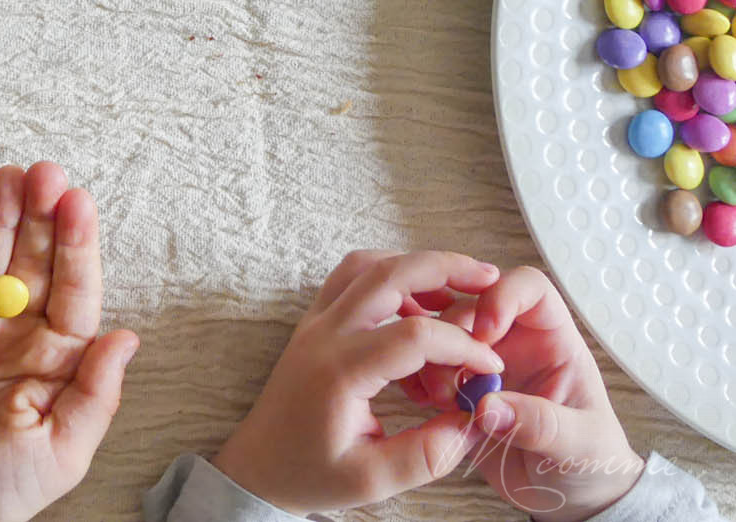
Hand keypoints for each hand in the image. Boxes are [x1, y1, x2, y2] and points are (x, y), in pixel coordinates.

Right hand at [0, 162, 139, 521]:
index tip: (78, 203)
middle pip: (32, 261)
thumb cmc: (2, 488)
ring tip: (7, 180)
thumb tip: (128, 337)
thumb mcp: (63, 450)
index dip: (76, 245)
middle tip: (43, 173)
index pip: (73, 288)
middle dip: (39, 216)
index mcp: (58, 355)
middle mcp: (17, 330)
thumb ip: (94, 393)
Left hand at [211, 250, 504, 515]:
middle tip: (489, 277)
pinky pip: (349, 278)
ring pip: (364, 266)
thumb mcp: (371, 480)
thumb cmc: (308, 474)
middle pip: (386, 275)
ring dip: (413, 266)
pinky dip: (388, 275)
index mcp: (339, 371)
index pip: (412, 335)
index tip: (489, 366)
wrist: (257, 466)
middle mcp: (323, 335)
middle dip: (443, 268)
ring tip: (456, 290)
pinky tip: (418, 305)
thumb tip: (473, 421)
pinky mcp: (313, 323)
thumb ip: (427, 455)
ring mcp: (314, 323)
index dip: (461, 345)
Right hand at [404, 267, 643, 521]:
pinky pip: (426, 368)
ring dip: (432, 362)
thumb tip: (488, 408)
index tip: (484, 333)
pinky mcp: (458, 390)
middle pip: (471, 306)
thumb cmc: (591, 462)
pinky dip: (418, 381)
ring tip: (444, 400)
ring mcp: (482, 366)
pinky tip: (425, 404)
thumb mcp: (581, 446)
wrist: (569, 497)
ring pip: (441, 336)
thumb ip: (540, 424)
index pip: (529, 289)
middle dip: (454, 336)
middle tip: (456, 380)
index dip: (503, 296)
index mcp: (554, 341)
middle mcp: (514, 344)